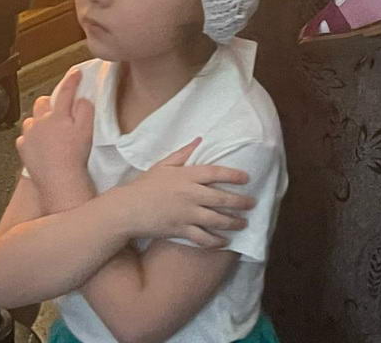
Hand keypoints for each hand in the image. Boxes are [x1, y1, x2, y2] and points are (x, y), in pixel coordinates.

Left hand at [16, 69, 93, 194]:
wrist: (60, 181)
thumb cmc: (74, 157)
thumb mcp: (87, 129)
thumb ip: (85, 109)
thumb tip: (81, 99)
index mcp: (57, 115)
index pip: (66, 91)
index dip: (72, 80)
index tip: (75, 73)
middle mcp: (40, 122)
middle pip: (42, 102)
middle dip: (50, 101)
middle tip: (59, 108)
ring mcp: (29, 136)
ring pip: (31, 119)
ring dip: (39, 120)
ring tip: (49, 128)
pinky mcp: (23, 149)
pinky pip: (24, 136)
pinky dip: (31, 137)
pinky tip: (40, 143)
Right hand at [124, 139, 254, 247]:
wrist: (128, 210)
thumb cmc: (145, 185)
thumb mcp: (163, 164)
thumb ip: (183, 153)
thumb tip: (200, 140)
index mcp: (187, 175)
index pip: (216, 173)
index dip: (233, 175)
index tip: (246, 178)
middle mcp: (190, 194)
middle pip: (221, 198)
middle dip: (240, 202)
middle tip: (252, 203)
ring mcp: (186, 214)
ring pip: (216, 220)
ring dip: (233, 222)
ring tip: (244, 223)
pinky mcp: (181, 230)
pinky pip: (203, 238)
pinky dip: (216, 241)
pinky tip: (225, 242)